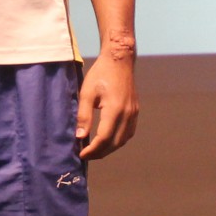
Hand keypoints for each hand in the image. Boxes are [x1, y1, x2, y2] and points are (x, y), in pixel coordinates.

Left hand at [76, 40, 137, 159]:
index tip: (81, 154)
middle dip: (100, 152)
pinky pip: (128, 132)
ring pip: (123, 140)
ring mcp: (134, 113)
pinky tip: (108, 141)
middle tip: (86, 155)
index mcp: (115, 109)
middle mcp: (127, 114)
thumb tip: (80, 137)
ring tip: (95, 150)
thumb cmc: (100, 74)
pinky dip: (118, 140)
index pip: (104, 138)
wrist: (119, 61)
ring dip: (110, 148)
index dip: (92, 149)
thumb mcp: (87, 93)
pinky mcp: (135, 111)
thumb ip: (83, 116)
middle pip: (115, 143)